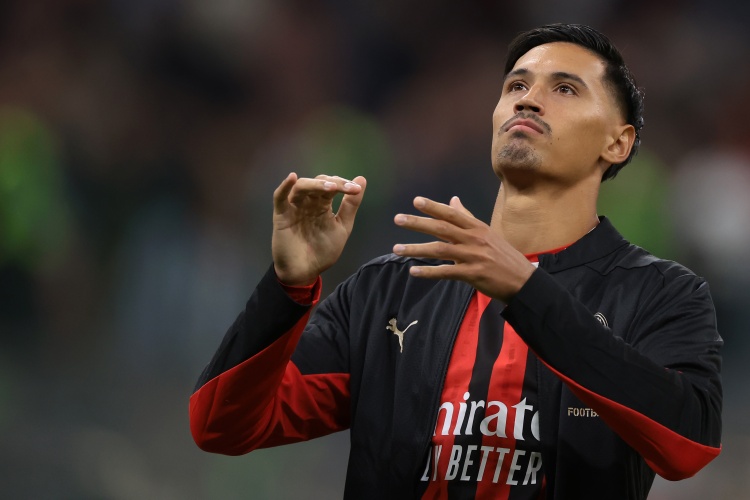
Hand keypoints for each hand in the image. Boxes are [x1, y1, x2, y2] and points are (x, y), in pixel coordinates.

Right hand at [272, 173, 365, 285]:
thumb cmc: (323, 251)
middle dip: (333, 183)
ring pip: (301, 187)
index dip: (344, 184)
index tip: (356, 189)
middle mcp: (308, 202)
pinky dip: (284, 186)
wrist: (306, 271)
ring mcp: (294, 207)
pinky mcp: (281, 215)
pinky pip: (279, 197)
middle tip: (346, 188)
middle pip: (318, 182)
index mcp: (322, 204)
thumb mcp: (342, 227)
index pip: (332, 186)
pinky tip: (292, 178)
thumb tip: (362, 180)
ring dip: (315, 184)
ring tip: (329, 188)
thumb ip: (350, 206)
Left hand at [392, 196, 534, 301]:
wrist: (522, 281)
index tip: (416, 201)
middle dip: (418, 223)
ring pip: (439, 250)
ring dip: (416, 249)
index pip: (452, 214)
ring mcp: (473, 257)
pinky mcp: (472, 275)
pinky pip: (446, 272)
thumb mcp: (487, 233)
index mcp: (477, 227)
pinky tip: (414, 271)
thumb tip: (453, 199)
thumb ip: (467, 217)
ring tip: (397, 249)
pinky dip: (429, 272)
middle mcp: (474, 239)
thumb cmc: (503, 256)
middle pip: (441, 228)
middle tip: (398, 219)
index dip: (434, 206)